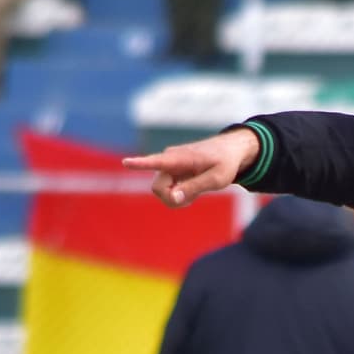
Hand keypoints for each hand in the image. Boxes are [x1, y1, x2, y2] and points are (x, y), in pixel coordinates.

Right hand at [123, 129, 258, 206]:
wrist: (228, 152)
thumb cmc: (224, 163)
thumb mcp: (216, 179)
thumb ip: (195, 187)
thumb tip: (174, 197)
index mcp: (179, 158)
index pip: (156, 161)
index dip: (139, 163)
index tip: (125, 162)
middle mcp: (169, 160)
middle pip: (157, 188)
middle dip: (170, 199)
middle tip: (190, 201)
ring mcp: (169, 167)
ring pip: (162, 192)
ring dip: (177, 199)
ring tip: (197, 191)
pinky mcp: (172, 173)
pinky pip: (169, 192)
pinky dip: (180, 196)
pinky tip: (193, 190)